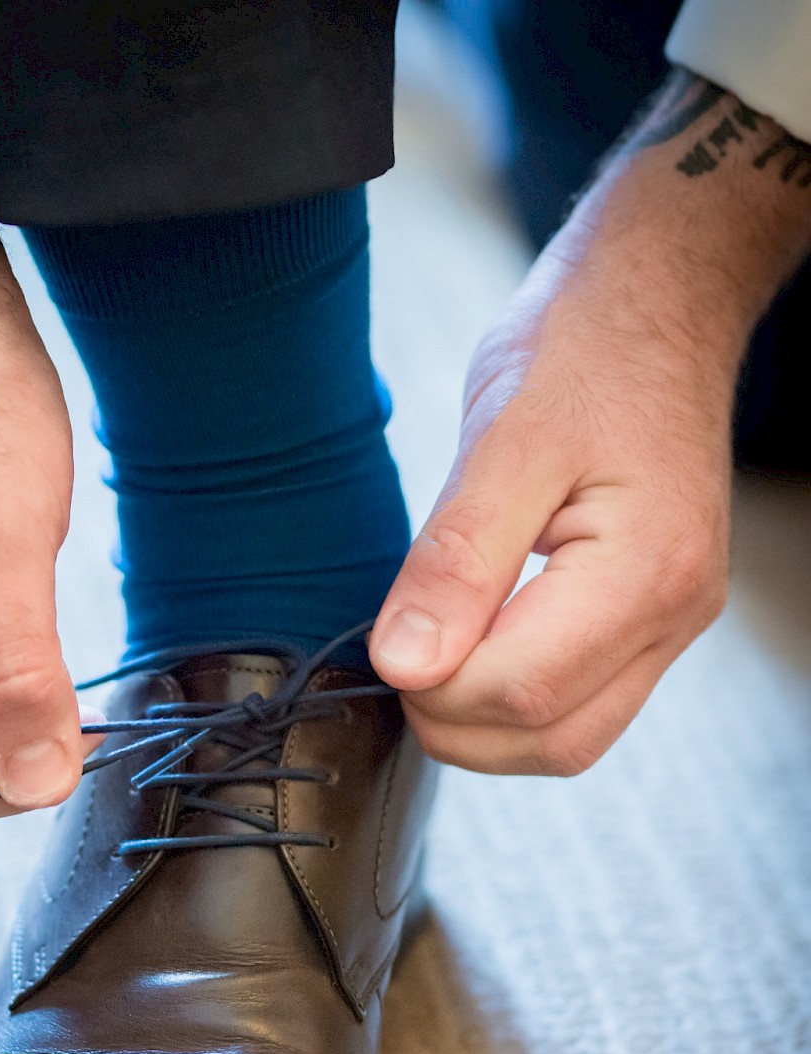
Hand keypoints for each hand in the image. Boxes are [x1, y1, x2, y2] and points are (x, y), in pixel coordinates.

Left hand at [369, 243, 732, 774]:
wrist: (655, 305)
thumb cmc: (586, 348)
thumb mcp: (503, 438)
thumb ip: (456, 561)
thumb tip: (407, 665)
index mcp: (646, 570)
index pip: (525, 692)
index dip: (437, 689)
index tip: (388, 643)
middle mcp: (675, 613)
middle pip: (552, 740)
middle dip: (457, 722)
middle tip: (403, 653)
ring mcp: (671, 623)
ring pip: (570, 739)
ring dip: (485, 724)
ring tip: (436, 649)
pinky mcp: (652, 620)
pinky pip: (583, 704)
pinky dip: (515, 701)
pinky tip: (475, 646)